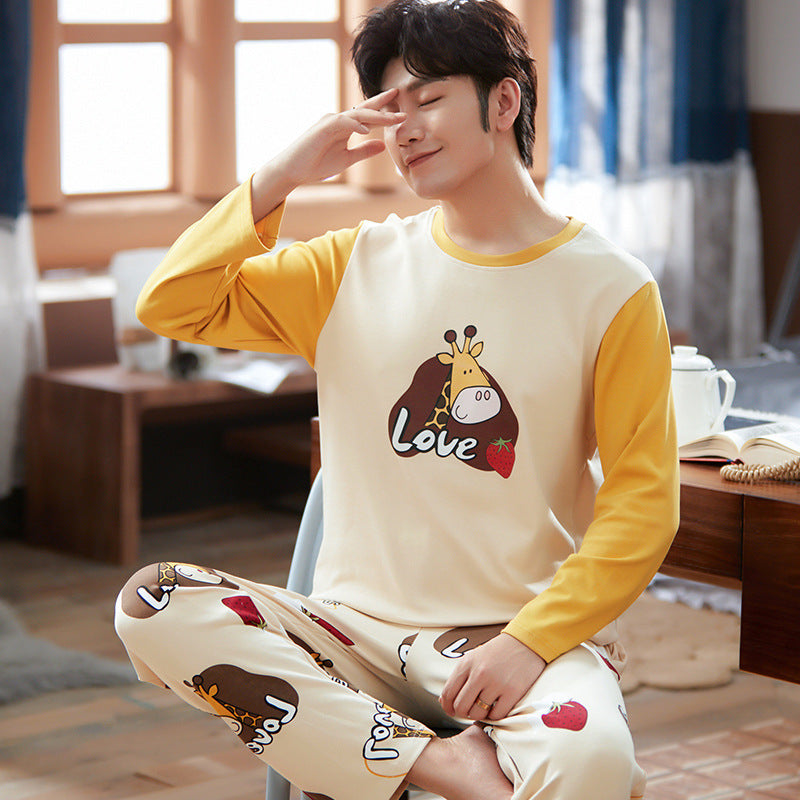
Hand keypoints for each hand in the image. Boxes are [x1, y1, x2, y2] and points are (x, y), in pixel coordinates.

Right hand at [251, 89, 404, 219]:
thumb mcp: (347, 159)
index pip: (368, 115)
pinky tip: (367, 129)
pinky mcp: (323, 128)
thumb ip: (364, 151)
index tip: (401, 109)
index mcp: (346, 127)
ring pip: (357, 114)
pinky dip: (355, 124)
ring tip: (392, 118)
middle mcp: (339, 120)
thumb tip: (383, 146)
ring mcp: (331, 122)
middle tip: (400, 99)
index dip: (384, 111)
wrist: (293, 171)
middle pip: (365, 109)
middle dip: (383, 105)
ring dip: (376, 115)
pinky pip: (343, 122)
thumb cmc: (317, 164)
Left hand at [439, 633, 545, 721]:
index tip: (452, 710)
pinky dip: (495, 715)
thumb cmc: (497, 652)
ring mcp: (496, 683)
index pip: (448, 693)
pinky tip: (497, 705)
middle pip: (460, 707)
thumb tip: (444, 702)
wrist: (525, 643)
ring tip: (485, 706)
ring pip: (477, 714)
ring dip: (479, 714)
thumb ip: (459, 677)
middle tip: (470, 709)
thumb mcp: (474, 657)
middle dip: (463, 713)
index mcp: (467, 664)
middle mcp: (479, 674)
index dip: (448, 707)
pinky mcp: (512, 692)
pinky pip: (496, 716)